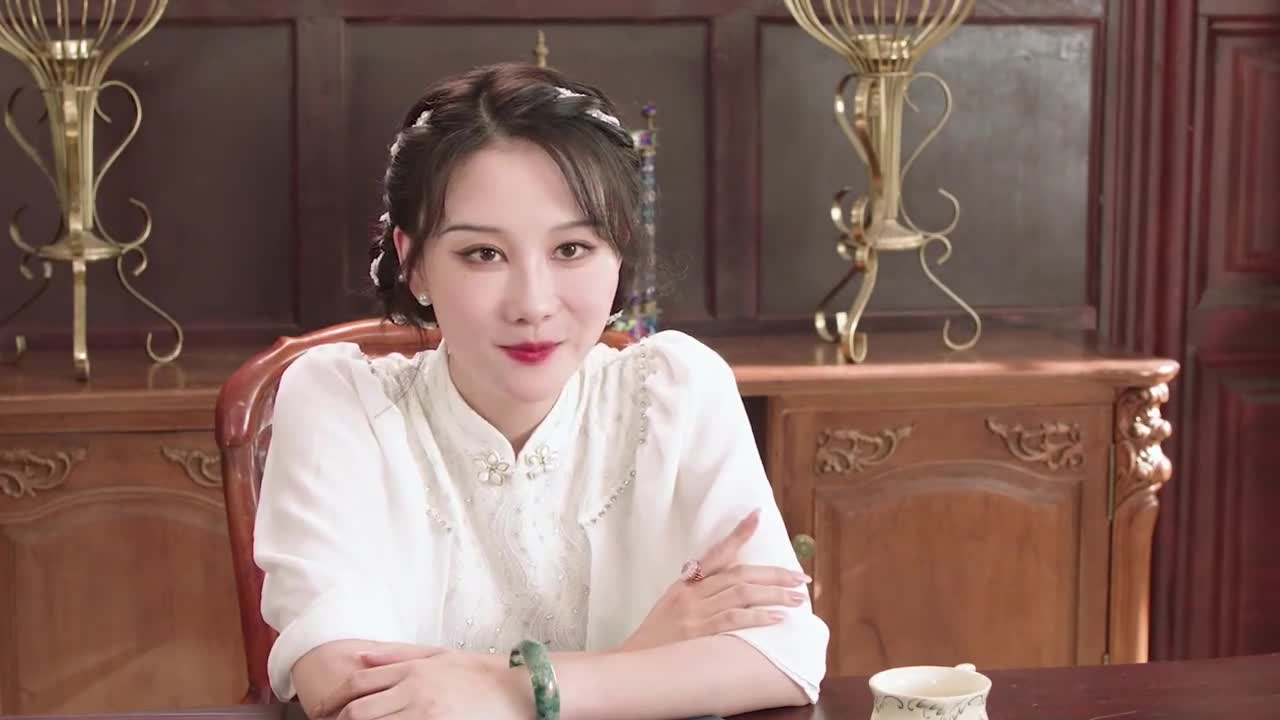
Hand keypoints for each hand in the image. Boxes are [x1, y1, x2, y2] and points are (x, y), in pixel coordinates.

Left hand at [311, 645, 530, 719]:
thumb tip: (358, 657)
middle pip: (359, 710)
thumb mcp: (438, 654)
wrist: (517, 689)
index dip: (333, 698)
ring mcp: (424, 714)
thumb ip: (396, 654)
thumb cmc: (479, 672)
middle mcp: (414, 690)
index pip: (358, 683)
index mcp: (412, 669)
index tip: (321, 710)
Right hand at [619, 509, 811, 651]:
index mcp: (686, 583)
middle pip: (740, 574)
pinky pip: (733, 619)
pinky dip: (757, 616)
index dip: (738, 534)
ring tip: (797, 598)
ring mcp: (695, 612)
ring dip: (774, 594)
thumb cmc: (656, 637)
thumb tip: (730, 586)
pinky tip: (776, 618)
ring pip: (741, 594)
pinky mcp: (698, 634)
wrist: (633, 662)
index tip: (757, 516)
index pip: (717, 552)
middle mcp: (692, 593)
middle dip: (774, 574)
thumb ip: (697, 593)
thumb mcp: (672, 606)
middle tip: (800, 577)